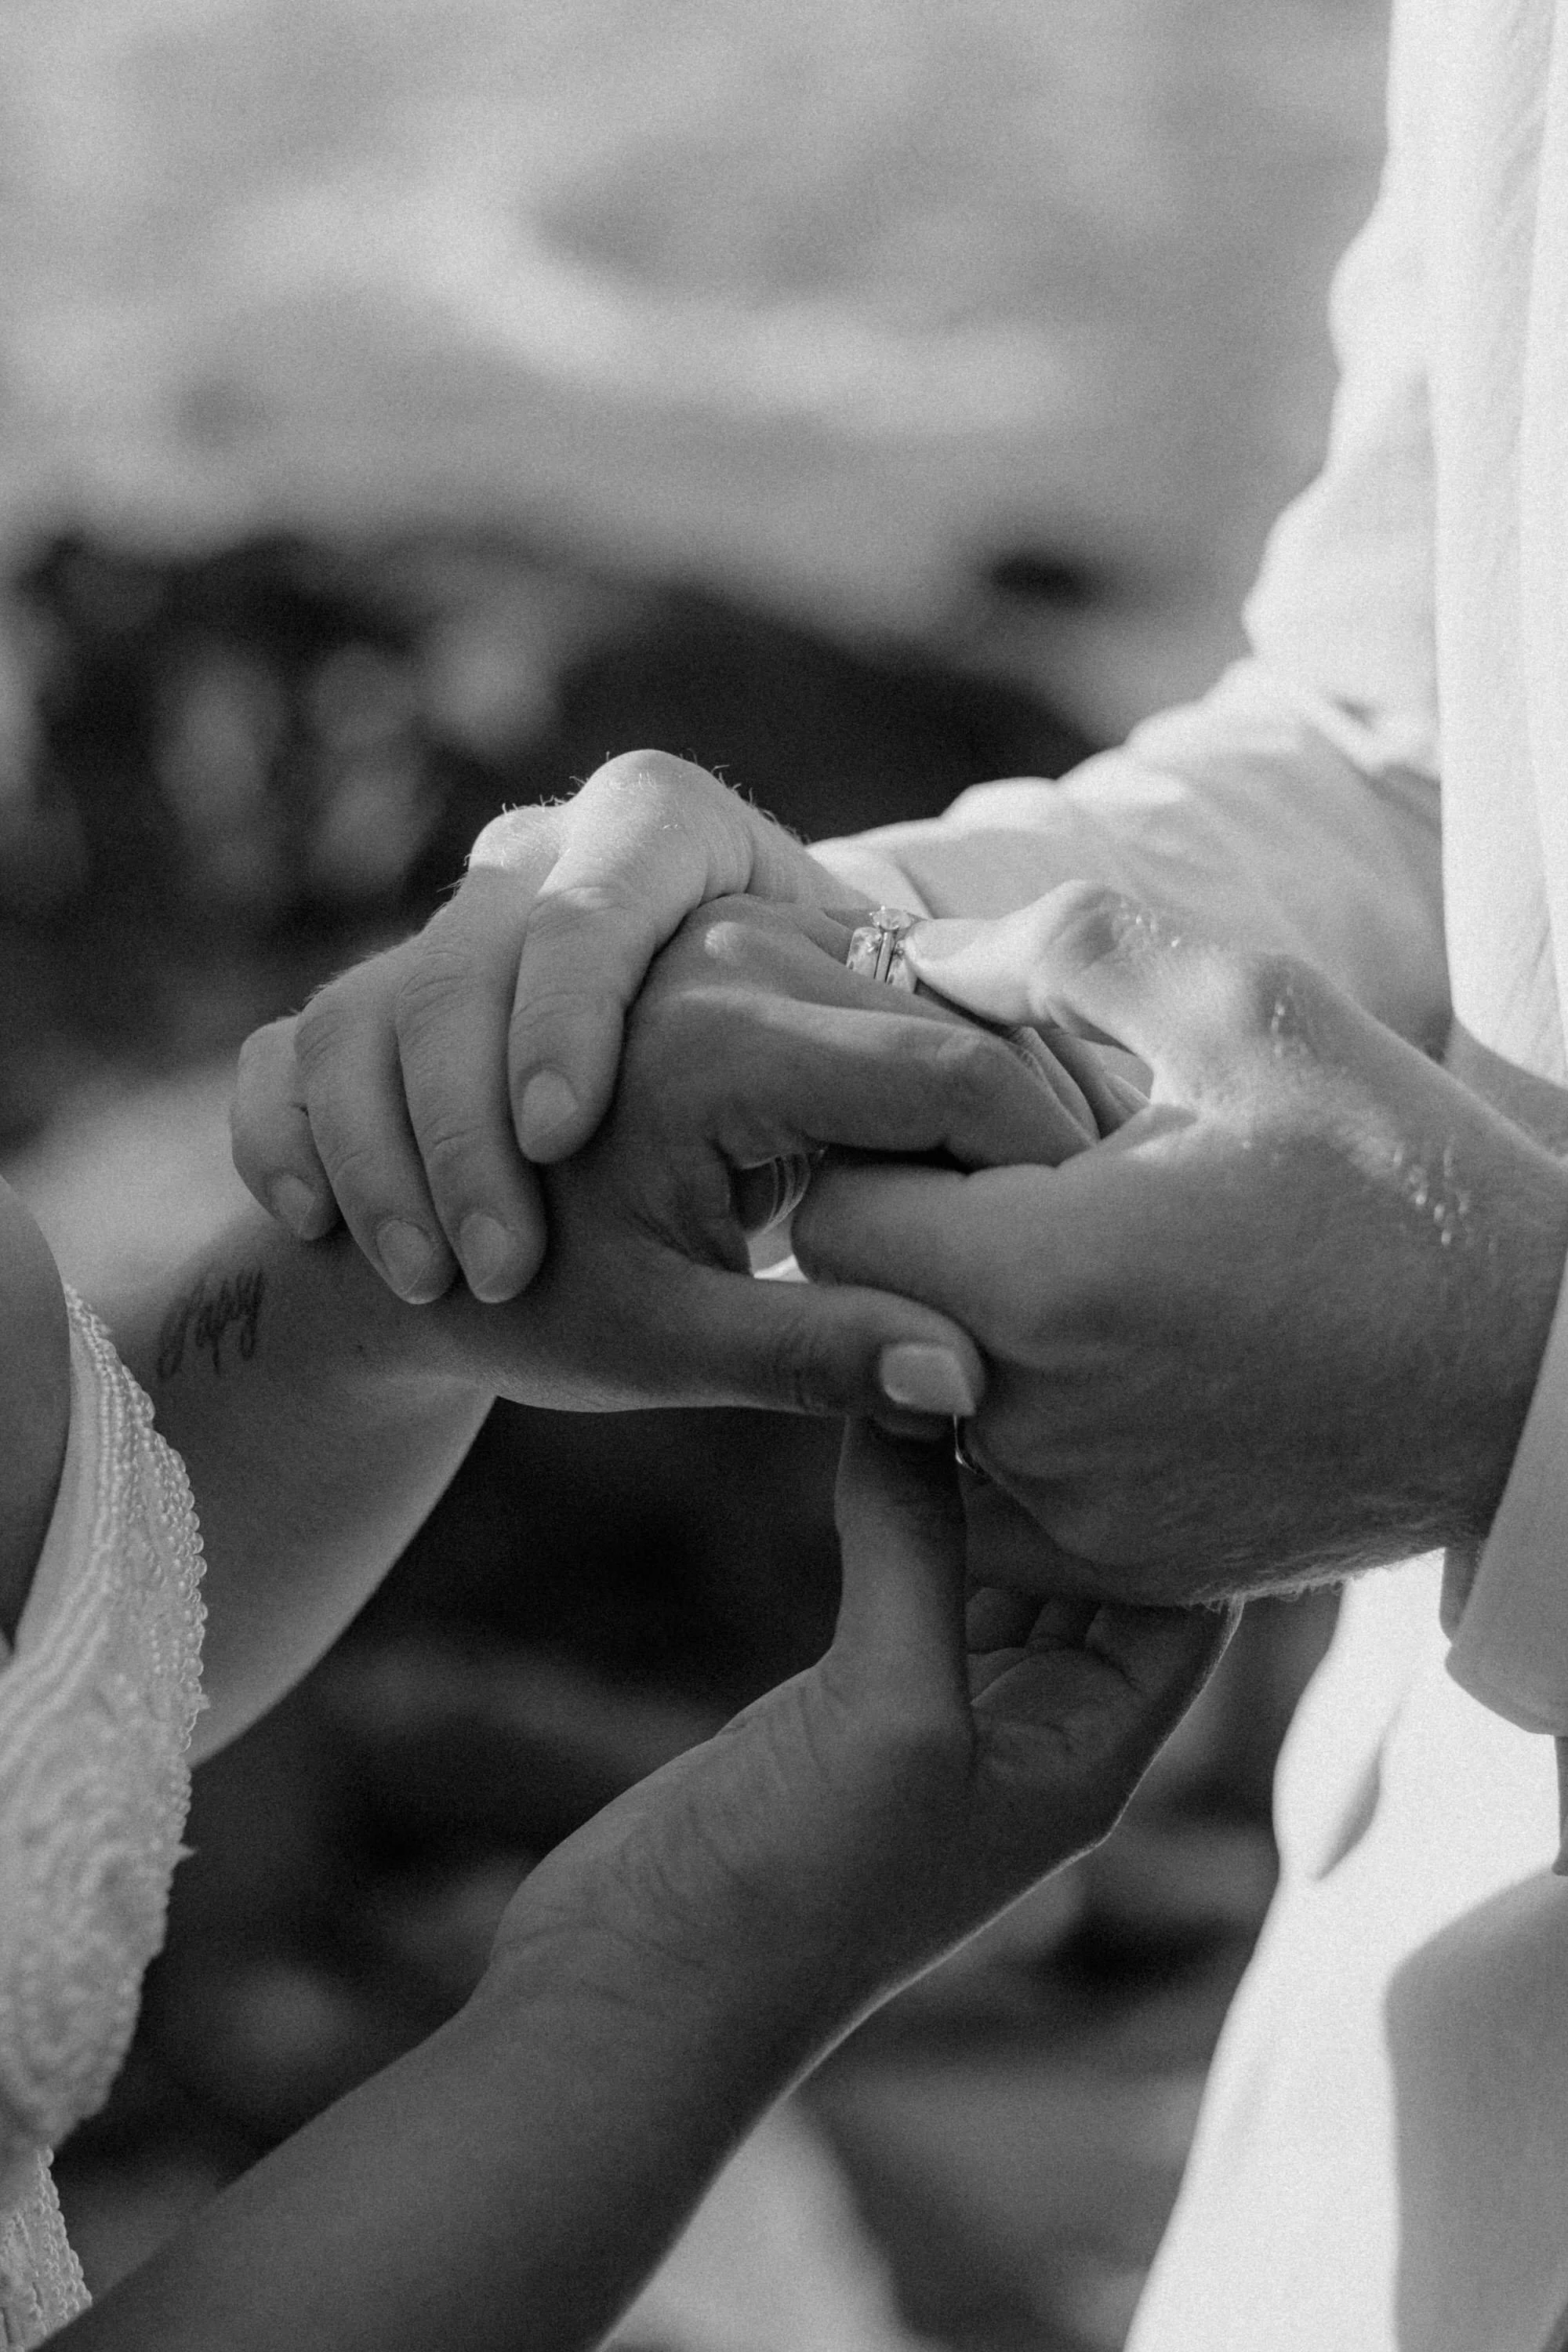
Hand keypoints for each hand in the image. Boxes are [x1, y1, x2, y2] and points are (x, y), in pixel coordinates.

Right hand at [232, 752, 840, 1302]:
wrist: (642, 1146)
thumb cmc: (762, 1163)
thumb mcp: (821, 1196)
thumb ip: (878, 1259)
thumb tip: (965, 1377)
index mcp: (681, 850)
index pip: (610, 884)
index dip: (570, 1002)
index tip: (559, 1133)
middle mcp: (545, 865)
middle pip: (471, 953)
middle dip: (468, 1115)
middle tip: (498, 1264)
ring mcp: (436, 937)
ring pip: (365, 1011)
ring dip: (383, 1151)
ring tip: (431, 1281)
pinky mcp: (352, 1017)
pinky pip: (282, 1056)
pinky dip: (285, 1138)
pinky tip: (315, 1225)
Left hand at [419, 895, 1092, 1421]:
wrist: (416, 1222)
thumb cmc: (530, 1300)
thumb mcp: (668, 1344)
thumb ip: (820, 1353)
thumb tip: (968, 1385)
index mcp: (711, 1037)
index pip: (950, 1078)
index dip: (1044, 1166)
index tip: (1101, 1255)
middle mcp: (723, 949)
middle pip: (954, 1027)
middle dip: (1034, 1132)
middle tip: (1098, 1244)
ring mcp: (728, 930)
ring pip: (928, 1001)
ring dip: (992, 1102)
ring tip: (1043, 1217)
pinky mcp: (735, 942)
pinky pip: (882, 995)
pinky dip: (938, 1080)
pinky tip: (971, 1177)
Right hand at [495, 1421, 1233, 2023]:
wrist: (645, 1981)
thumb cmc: (796, 1884)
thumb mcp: (885, 1709)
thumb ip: (915, 1548)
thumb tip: (920, 1388)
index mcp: (1087, 1754)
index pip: (1187, 1604)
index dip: (1191, 1500)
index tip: (1171, 1381)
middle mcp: (1033, 1731)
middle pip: (1103, 1576)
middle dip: (1097, 1470)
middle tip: (1082, 1337)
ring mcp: (939, 1715)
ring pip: (1005, 1567)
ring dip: (1002, 1477)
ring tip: (992, 1354)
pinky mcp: (852, 1698)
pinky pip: (916, 1576)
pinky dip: (917, 1503)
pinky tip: (898, 1420)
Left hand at [794, 884, 1567, 1599]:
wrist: (1537, 1374)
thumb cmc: (1403, 1174)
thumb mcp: (1253, 1010)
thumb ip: (1067, 953)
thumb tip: (925, 954)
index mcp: (1041, 1279)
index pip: (834, 1209)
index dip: (881, 1142)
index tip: (966, 1115)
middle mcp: (1029, 1419)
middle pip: (870, 1306)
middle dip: (916, 1228)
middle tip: (1025, 1177)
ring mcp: (1070, 1509)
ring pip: (925, 1393)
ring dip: (966, 1319)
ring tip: (1092, 1259)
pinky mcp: (1118, 1564)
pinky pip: (995, 1484)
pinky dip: (1021, 1413)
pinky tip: (1123, 1353)